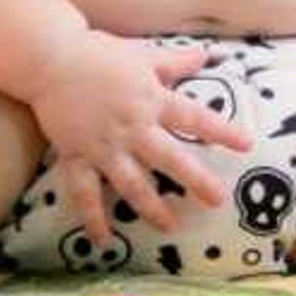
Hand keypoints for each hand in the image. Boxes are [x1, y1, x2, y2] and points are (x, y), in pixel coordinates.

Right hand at [29, 34, 252, 247]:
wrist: (49, 58)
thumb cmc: (98, 53)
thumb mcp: (142, 55)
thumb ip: (175, 62)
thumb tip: (207, 55)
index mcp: (152, 100)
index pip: (194, 117)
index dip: (221, 131)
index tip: (246, 145)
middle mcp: (132, 127)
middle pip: (169, 157)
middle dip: (195, 179)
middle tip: (217, 200)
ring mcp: (104, 145)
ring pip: (131, 182)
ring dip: (151, 207)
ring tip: (169, 226)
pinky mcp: (77, 156)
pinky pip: (85, 193)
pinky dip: (94, 219)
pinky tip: (104, 242)